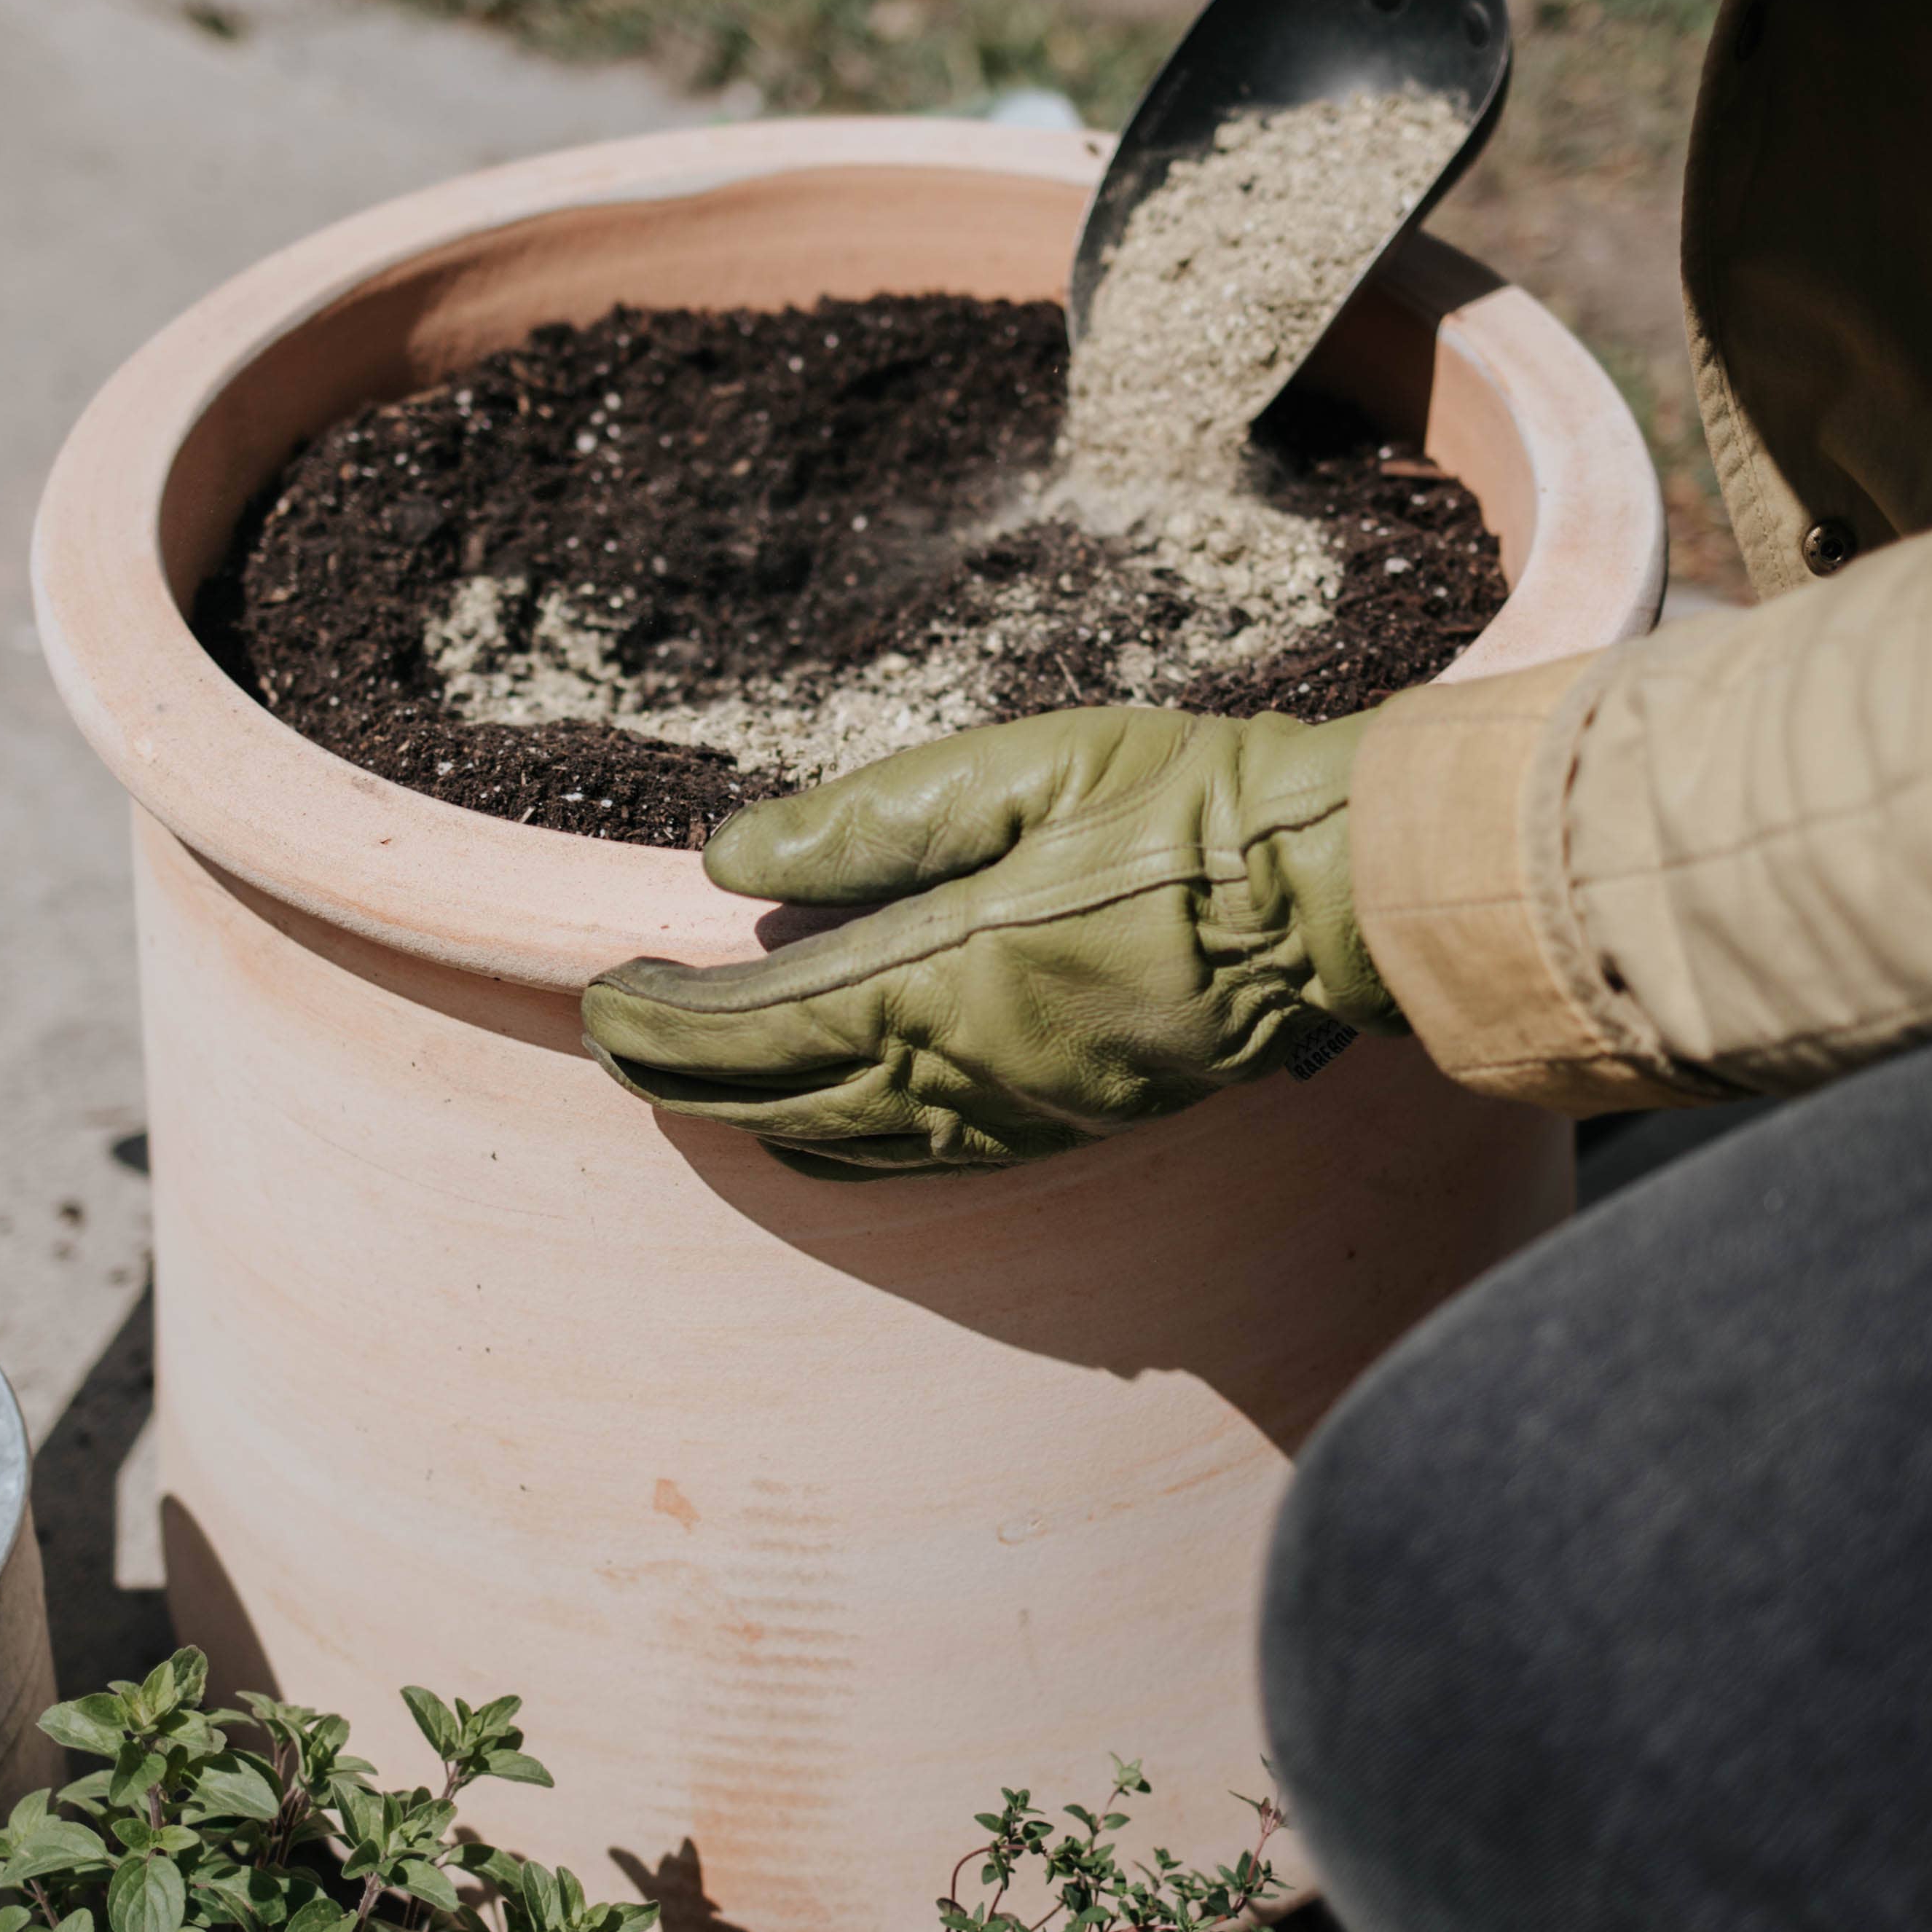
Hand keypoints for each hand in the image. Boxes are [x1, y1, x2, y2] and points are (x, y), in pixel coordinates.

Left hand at [580, 705, 1401, 1178]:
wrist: (1331, 895)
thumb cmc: (1185, 808)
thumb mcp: (1022, 772)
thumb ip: (869, 824)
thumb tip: (732, 863)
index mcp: (941, 977)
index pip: (756, 1024)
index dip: (664, 1021)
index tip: (601, 996)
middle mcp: (964, 1070)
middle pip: (777, 1097)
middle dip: (677, 1075)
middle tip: (612, 1039)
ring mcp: (1016, 1113)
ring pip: (840, 1140)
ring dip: (746, 1113)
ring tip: (684, 1080)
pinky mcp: (1064, 1126)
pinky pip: (916, 1159)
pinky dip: (836, 1145)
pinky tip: (815, 1124)